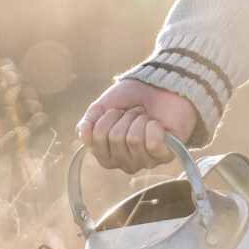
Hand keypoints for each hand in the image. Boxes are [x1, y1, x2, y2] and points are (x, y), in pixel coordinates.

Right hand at [76, 78, 198, 173]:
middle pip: (116, 138)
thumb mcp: (103, 106)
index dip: (106, 119)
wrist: (159, 86)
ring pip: (134, 139)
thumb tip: (83, 138)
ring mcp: (145, 161)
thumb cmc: (131, 98)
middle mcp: (124, 162)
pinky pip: (153, 143)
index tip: (117, 112)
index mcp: (106, 154)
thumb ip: (88, 123)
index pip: (96, 138)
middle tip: (135, 113)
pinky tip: (158, 124)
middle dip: (125, 117)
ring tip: (146, 117)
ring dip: (140, 119)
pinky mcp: (165, 156)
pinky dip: (155, 126)